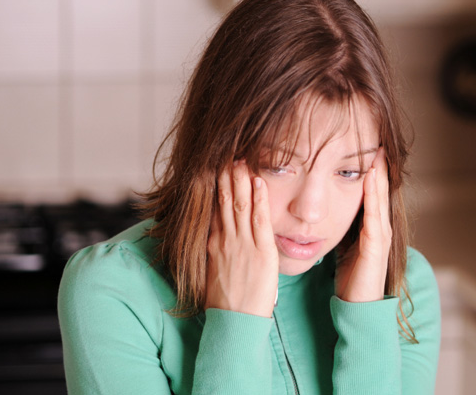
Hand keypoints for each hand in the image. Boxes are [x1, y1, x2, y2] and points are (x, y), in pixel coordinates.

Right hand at [205, 160, 278, 317]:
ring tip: (240, 159)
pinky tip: (258, 182)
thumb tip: (218, 241)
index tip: (217, 168)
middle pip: (225, 201)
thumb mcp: (215, 272)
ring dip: (240, 180)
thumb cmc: (226, 302)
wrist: (233, 321)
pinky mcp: (261, 252)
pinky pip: (259, 219)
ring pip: (240, 204)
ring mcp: (242, 244)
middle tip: (228, 154)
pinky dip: (259, 199)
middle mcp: (225, 239)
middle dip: (226, 176)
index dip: (217, 186)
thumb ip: (218, 253)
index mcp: (215, 243)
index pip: (215, 208)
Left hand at [335, 148, 391, 301]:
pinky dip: (374, 199)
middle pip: (378, 192)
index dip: (367, 170)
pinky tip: (370, 181)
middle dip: (378, 167)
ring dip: (379, 177)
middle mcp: (378, 228)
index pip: (369, 192)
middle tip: (377, 141)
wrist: (355, 306)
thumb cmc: (348, 277)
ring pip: (379, 200)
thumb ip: (338, 226)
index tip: (364, 146)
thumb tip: (322, 211)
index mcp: (369, 227)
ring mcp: (380, 238)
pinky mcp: (375, 249)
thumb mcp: (342, 244)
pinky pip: (375, 218)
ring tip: (377, 154)